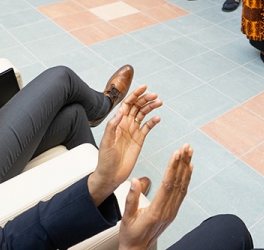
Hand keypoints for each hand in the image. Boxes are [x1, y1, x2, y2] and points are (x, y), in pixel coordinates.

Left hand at [88, 85, 161, 205]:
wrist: (110, 175)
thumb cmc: (105, 160)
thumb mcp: (107, 141)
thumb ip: (113, 126)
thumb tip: (121, 111)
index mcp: (117, 122)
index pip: (127, 104)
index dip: (135, 94)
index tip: (144, 87)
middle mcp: (126, 124)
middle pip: (137, 107)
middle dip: (146, 99)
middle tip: (155, 95)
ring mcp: (133, 131)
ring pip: (143, 115)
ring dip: (151, 107)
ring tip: (159, 102)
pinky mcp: (139, 140)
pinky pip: (147, 127)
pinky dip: (153, 121)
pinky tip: (158, 117)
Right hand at [118, 143, 193, 249]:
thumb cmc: (130, 235)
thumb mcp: (126, 218)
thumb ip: (131, 199)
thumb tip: (134, 181)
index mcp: (156, 212)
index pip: (167, 185)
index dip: (172, 168)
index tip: (176, 154)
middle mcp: (167, 211)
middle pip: (177, 183)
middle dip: (182, 162)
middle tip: (186, 147)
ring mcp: (172, 212)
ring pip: (182, 186)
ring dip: (186, 168)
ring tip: (189, 152)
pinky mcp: (173, 212)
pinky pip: (182, 193)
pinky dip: (186, 179)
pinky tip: (188, 168)